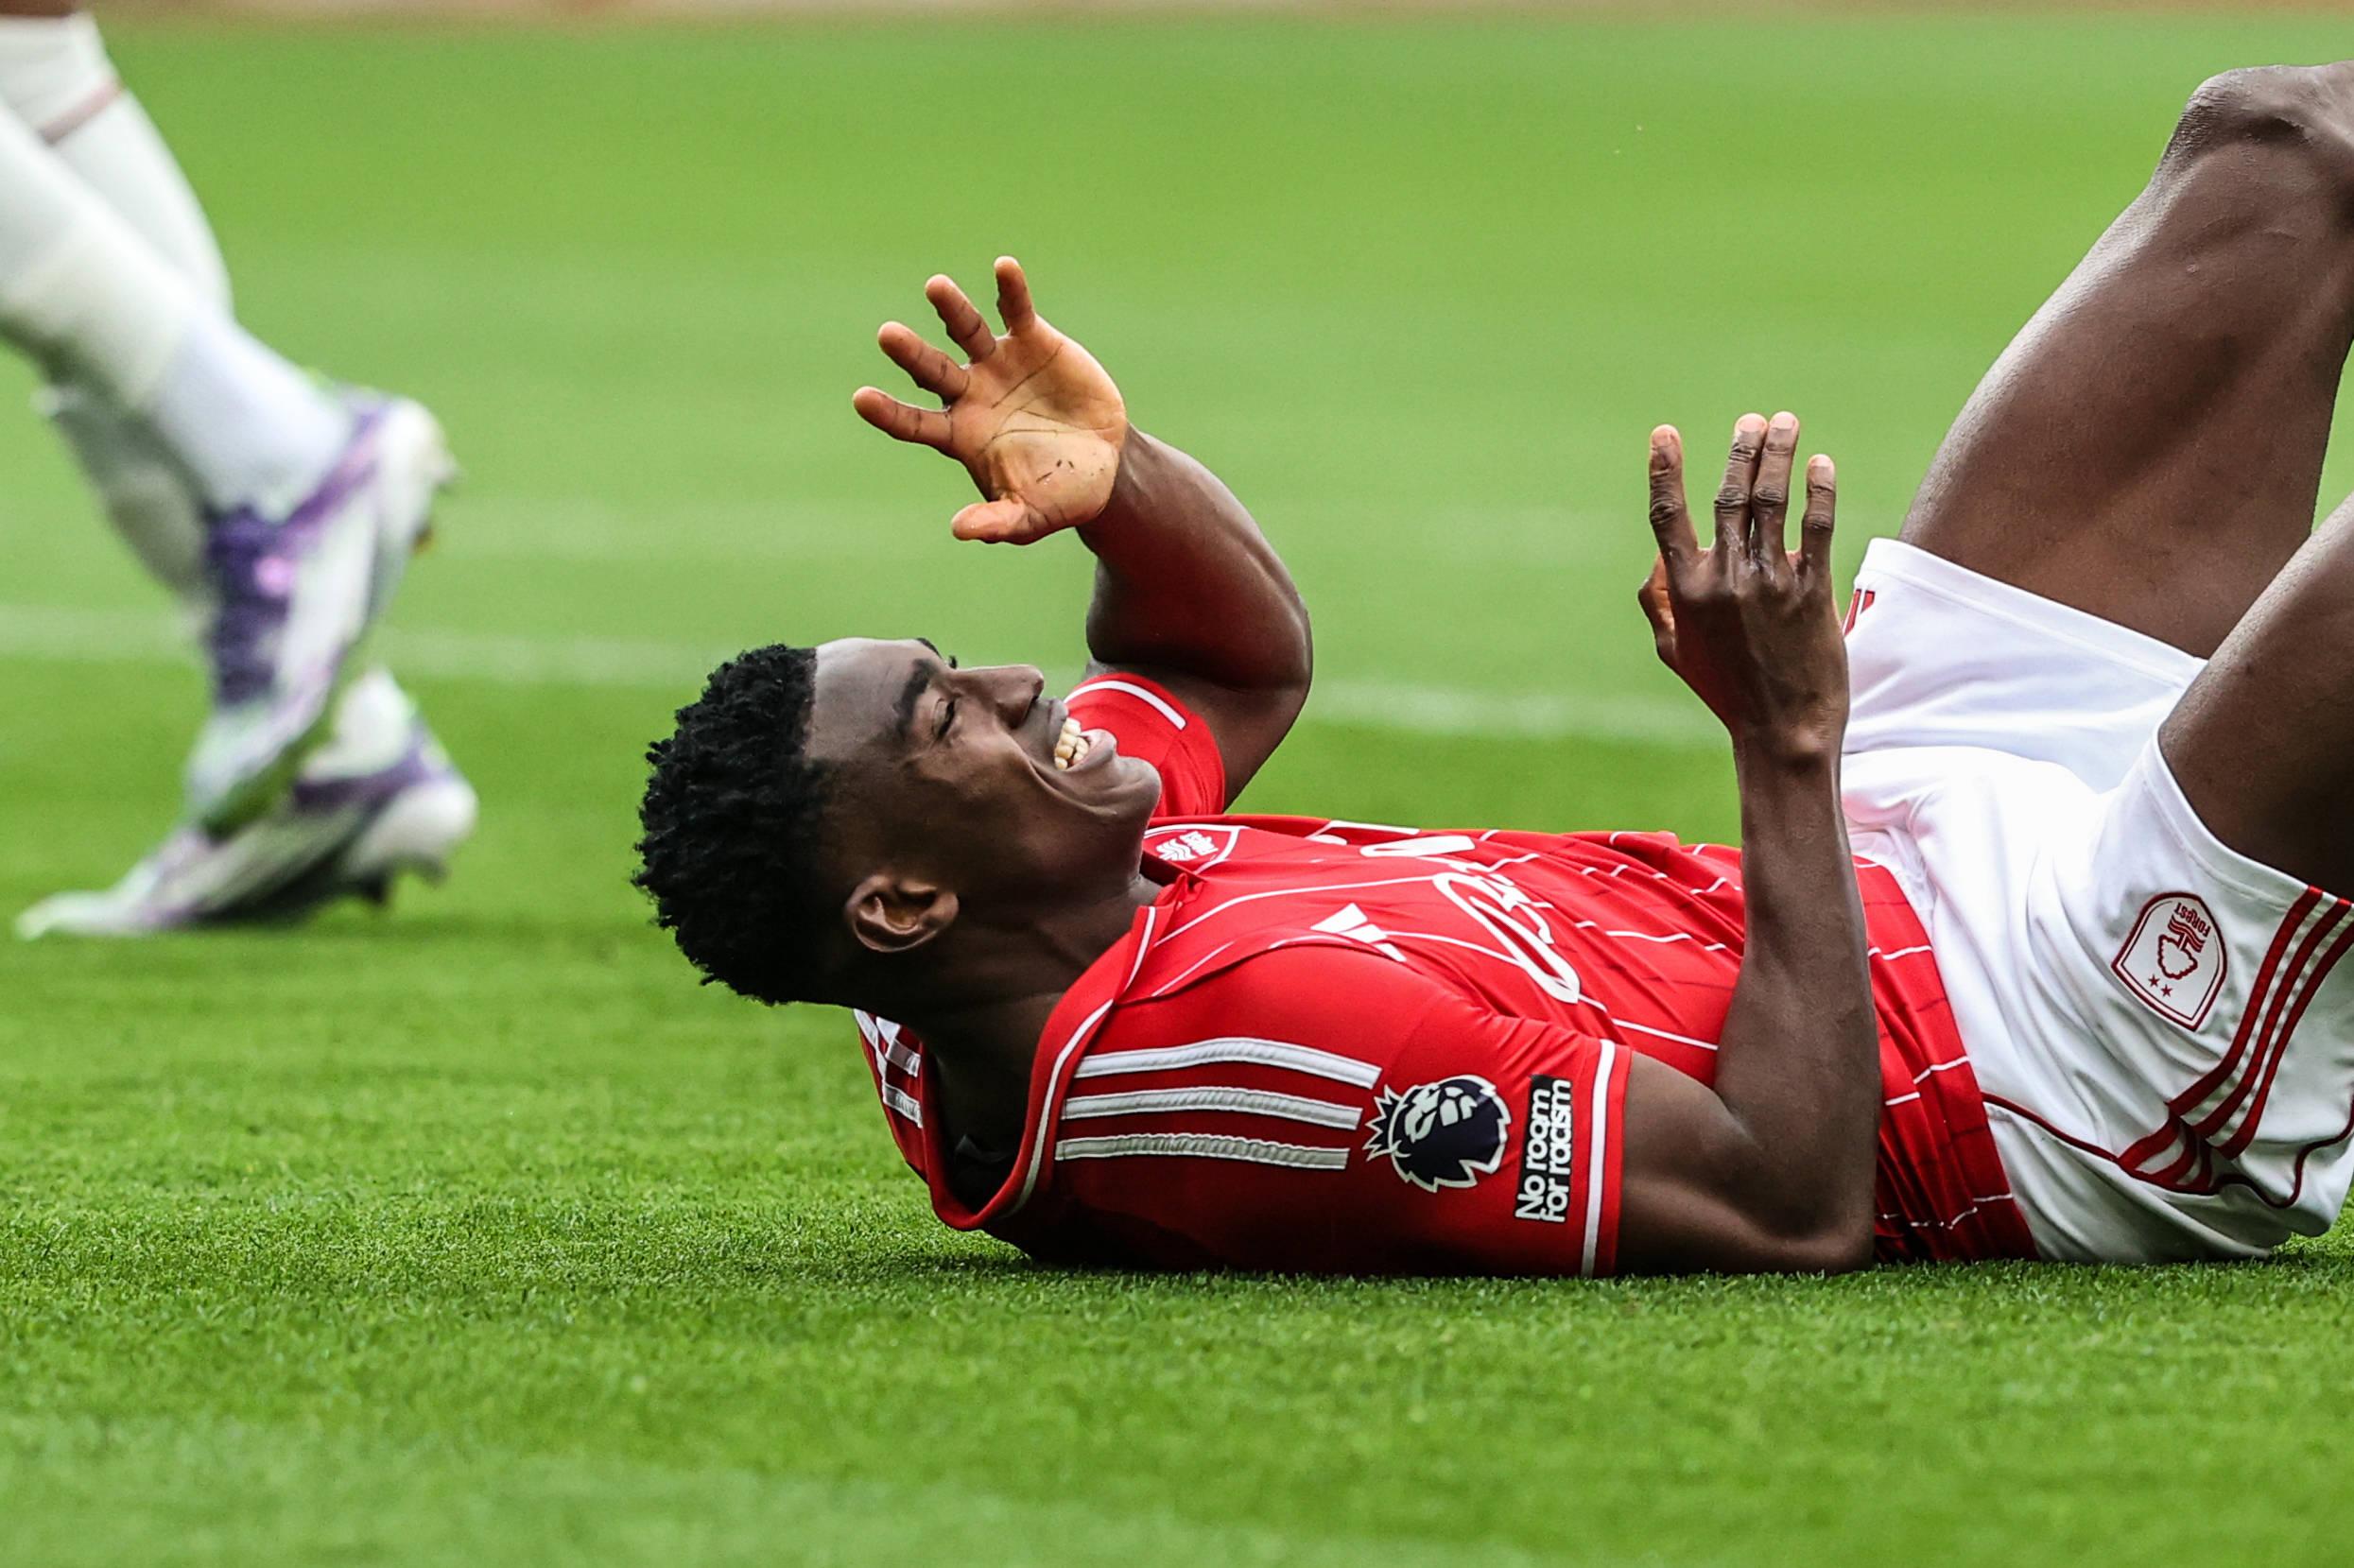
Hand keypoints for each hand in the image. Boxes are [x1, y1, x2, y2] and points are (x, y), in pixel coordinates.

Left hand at [852, 257, 1128, 543]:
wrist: (1105, 465)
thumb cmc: (1059, 496)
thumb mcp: (1030, 517)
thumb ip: (997, 523)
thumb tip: (960, 530)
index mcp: (959, 435)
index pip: (914, 423)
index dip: (890, 412)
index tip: (862, 398)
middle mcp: (970, 394)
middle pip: (931, 371)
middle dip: (911, 353)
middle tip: (887, 336)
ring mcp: (998, 363)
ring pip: (967, 332)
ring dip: (952, 309)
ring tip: (935, 287)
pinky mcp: (1032, 340)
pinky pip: (1016, 311)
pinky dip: (1011, 290)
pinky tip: (1004, 268)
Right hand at [1639, 413, 1847, 764]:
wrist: (1783, 731)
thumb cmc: (1726, 692)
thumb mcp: (1675, 650)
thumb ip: (1657, 600)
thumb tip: (1658, 555)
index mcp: (1685, 591)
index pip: (1668, 516)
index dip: (1665, 470)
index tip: (1664, 433)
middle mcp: (1724, 580)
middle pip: (1730, 496)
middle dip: (1741, 449)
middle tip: (1753, 420)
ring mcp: (1769, 583)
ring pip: (1771, 502)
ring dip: (1777, 455)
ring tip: (1786, 423)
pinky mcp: (1810, 591)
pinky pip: (1814, 529)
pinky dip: (1817, 492)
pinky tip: (1820, 466)